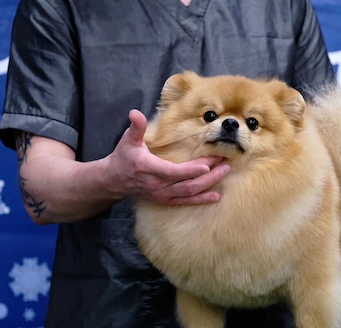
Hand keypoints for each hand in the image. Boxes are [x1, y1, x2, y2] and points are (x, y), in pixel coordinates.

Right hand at [104, 109, 229, 204]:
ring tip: (224, 172)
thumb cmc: (124, 157)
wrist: (115, 180)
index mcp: (148, 168)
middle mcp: (157, 185)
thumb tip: (134, 113)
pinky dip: (201, 199)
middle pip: (187, 183)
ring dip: (209, 184)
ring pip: (189, 192)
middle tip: (225, 163)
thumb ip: (135, 127)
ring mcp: (162, 195)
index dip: (190, 170)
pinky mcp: (166, 200)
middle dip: (208, 174)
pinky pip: (186, 201)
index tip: (207, 165)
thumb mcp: (128, 140)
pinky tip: (216, 196)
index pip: (172, 171)